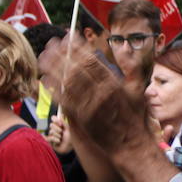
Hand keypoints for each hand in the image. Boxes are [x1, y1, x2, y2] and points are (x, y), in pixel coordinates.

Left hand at [39, 37, 149, 181]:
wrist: (130, 143)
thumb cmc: (135, 116)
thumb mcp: (139, 89)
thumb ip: (132, 66)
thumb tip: (125, 46)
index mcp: (114, 83)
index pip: (92, 60)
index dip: (79, 47)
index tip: (70, 37)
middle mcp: (100, 93)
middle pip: (76, 69)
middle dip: (62, 54)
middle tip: (51, 43)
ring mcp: (89, 106)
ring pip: (67, 83)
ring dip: (53, 69)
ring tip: (43, 57)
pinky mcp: (81, 118)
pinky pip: (64, 101)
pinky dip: (54, 90)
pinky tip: (45, 80)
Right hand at [46, 115, 72, 154]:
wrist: (71, 147)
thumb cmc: (71, 138)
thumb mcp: (68, 129)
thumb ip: (63, 122)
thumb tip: (60, 115)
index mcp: (60, 125)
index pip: (53, 118)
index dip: (55, 120)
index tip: (60, 124)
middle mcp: (55, 129)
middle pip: (51, 125)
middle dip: (58, 129)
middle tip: (62, 132)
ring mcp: (52, 134)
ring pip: (51, 131)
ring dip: (58, 135)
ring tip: (62, 138)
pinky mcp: (50, 141)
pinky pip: (49, 138)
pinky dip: (55, 139)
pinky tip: (59, 141)